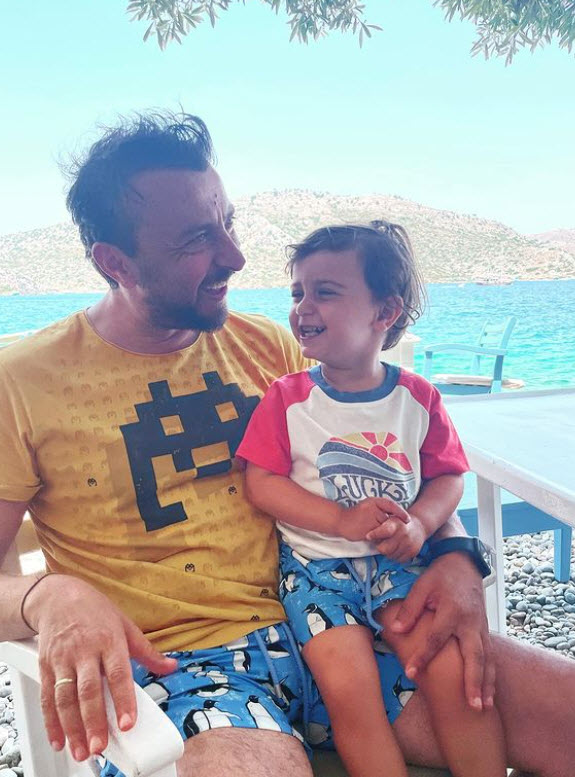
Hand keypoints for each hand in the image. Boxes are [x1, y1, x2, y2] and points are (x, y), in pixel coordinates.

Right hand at [25, 575, 176, 760]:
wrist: (59, 596)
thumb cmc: (95, 611)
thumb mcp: (126, 625)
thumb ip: (147, 651)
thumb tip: (171, 667)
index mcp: (109, 640)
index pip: (118, 673)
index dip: (122, 700)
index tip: (127, 723)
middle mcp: (85, 651)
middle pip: (88, 690)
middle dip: (94, 721)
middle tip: (99, 746)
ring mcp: (63, 659)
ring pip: (65, 697)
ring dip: (72, 727)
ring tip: (81, 749)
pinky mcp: (46, 666)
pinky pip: (47, 696)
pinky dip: (51, 721)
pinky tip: (59, 739)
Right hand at [339, 497, 408, 541]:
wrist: (340, 521)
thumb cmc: (356, 515)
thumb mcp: (369, 506)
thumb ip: (381, 510)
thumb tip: (397, 517)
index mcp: (374, 501)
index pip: (391, 505)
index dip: (401, 512)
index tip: (408, 520)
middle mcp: (373, 509)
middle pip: (389, 520)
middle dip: (387, 526)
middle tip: (378, 527)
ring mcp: (370, 520)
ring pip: (384, 529)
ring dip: (382, 532)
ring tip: (370, 530)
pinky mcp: (367, 530)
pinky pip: (378, 536)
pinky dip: (377, 537)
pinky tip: (369, 534)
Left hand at [366, 513, 425, 561]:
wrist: (418, 527)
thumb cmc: (399, 523)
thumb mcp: (390, 518)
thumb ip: (380, 526)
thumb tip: (367, 536)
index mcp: (396, 524)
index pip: (385, 531)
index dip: (375, 534)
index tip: (368, 536)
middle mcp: (403, 534)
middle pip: (385, 549)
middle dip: (380, 547)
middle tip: (380, 543)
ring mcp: (409, 544)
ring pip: (390, 556)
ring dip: (388, 552)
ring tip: (390, 544)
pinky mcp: (413, 552)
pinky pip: (398, 560)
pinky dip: (395, 556)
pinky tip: (397, 548)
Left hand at [388, 552, 494, 710]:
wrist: (464, 563)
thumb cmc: (441, 575)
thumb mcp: (422, 586)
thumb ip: (410, 608)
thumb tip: (396, 629)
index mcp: (452, 610)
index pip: (436, 638)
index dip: (422, 656)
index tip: (411, 672)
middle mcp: (470, 622)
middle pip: (474, 655)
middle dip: (474, 681)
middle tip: (472, 705)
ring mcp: (481, 627)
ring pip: (487, 659)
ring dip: (487, 684)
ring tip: (484, 707)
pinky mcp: (485, 630)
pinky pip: (490, 655)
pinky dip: (491, 675)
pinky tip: (490, 694)